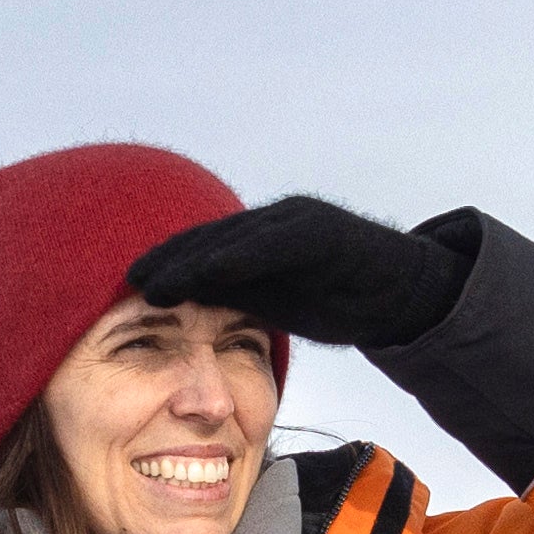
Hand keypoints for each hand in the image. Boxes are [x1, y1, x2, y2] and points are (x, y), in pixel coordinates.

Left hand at [125, 196, 477, 352]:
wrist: (405, 291)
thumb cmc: (343, 296)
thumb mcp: (281, 300)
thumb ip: (242, 296)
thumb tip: (196, 311)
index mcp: (262, 239)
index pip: (205, 248)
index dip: (168, 262)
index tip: (130, 282)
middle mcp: (274, 223)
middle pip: (209, 237)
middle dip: (168, 257)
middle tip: (129, 278)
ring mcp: (297, 222)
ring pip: (233, 238)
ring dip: (191, 258)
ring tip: (154, 279)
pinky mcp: (320, 231)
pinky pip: (272, 243)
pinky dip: (238, 255)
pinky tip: (209, 271)